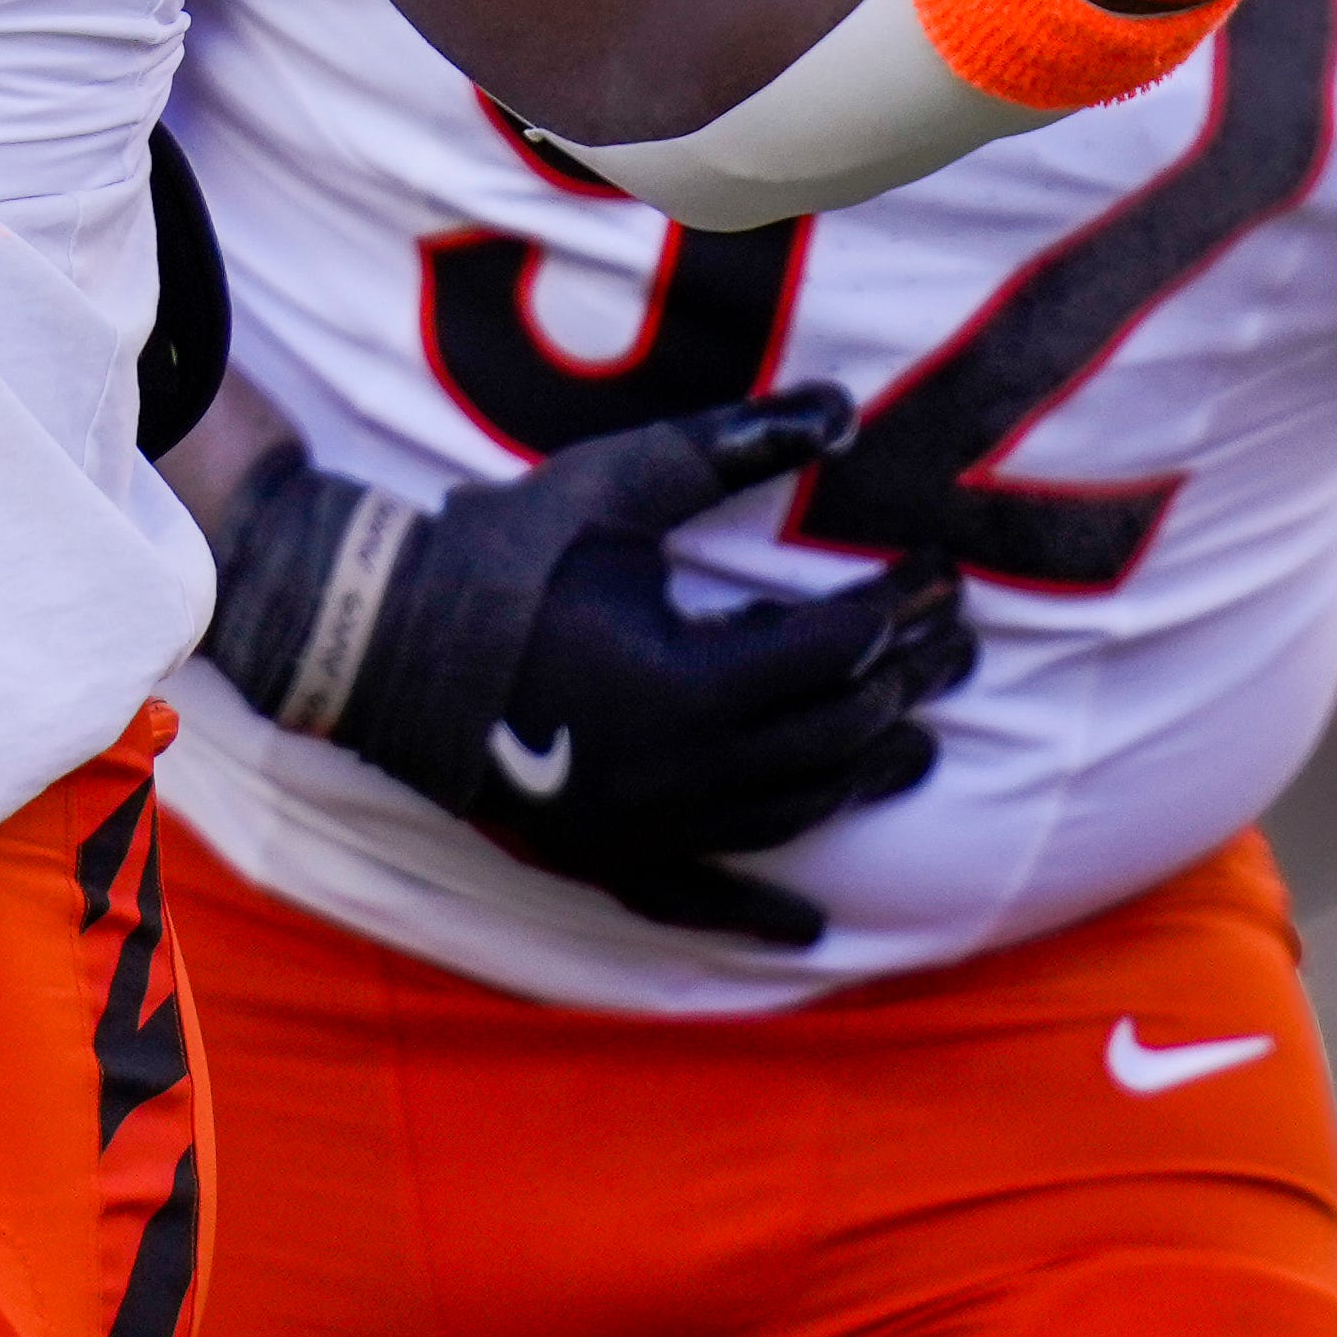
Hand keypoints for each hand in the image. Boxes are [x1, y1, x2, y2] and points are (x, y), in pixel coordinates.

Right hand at [201, 394, 974, 945]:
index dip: (902, 612)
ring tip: (918, 748)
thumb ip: (734, 448)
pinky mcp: (603, 853)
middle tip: (959, 648)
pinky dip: (756, 912)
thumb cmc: (502, 553)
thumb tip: (844, 409)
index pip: (835, 651)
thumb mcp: (620, 484)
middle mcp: (681, 772)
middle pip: (831, 736)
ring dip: (861, 779)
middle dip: (904, 686)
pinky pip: (696, 898)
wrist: (378, 638)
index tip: (942, 576)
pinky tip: (811, 927)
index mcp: (688, 683)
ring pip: (788, 814)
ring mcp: (644, 825)